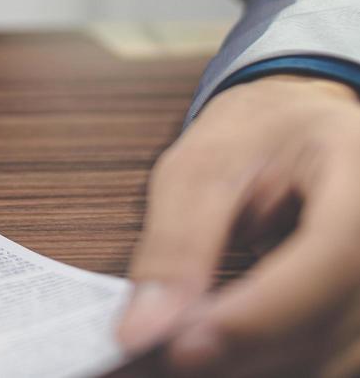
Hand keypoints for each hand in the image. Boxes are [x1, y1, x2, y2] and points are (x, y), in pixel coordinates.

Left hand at [118, 73, 359, 375]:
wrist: (300, 127)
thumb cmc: (255, 136)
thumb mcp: (199, 169)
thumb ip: (175, 247)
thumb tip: (143, 329)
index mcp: (356, 166)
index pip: (334, 252)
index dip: (265, 309)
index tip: (185, 344)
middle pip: (335, 316)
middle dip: (245, 345)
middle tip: (165, 353)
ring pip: (336, 350)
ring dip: (255, 361)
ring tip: (183, 346)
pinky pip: (331, 352)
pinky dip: (272, 356)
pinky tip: (222, 346)